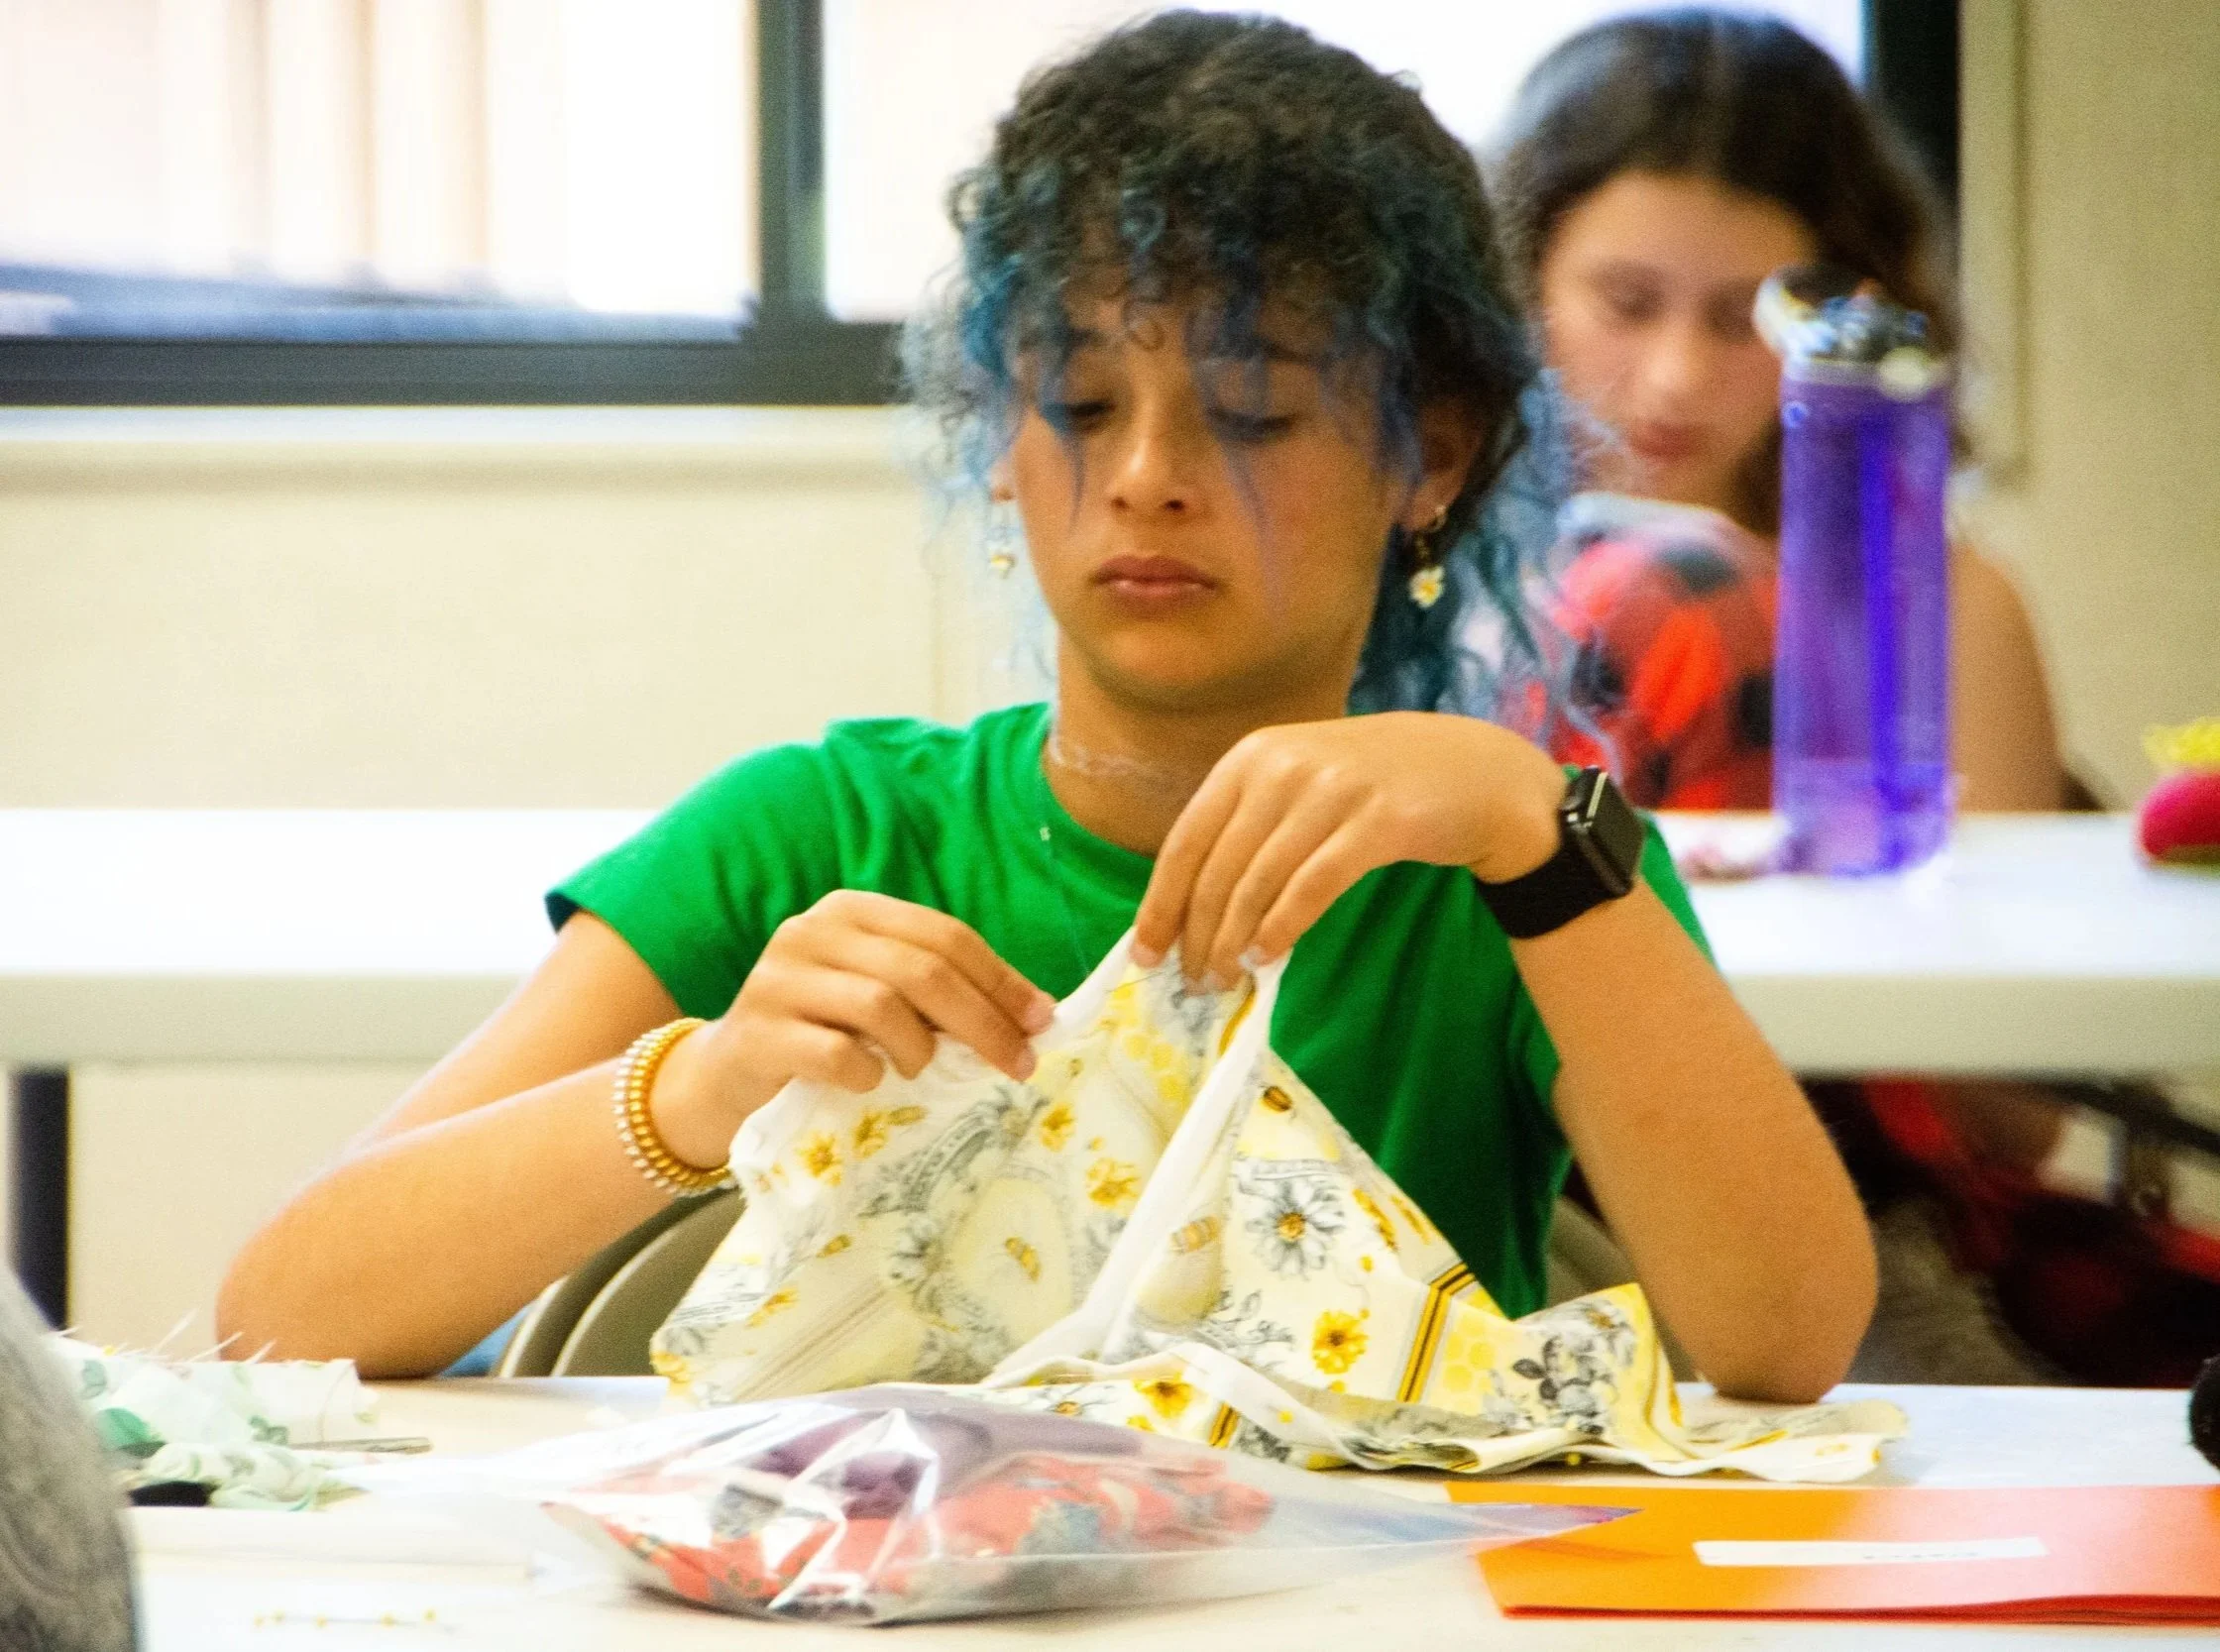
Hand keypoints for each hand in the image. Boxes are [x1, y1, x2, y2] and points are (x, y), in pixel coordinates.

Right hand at [651, 891, 1055, 1166]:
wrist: (727, 1078)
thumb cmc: (821, 1036)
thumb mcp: (879, 999)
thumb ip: (938, 994)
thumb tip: (1034, 1017)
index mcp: (853, 911)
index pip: (944, 935)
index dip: (1000, 978)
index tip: (1042, 1022)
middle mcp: (813, 931)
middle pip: (921, 969)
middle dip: (982, 1020)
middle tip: (1017, 1064)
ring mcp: (780, 979)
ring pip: (881, 1004)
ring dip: (919, 1048)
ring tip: (920, 1072)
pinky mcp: (759, 1032)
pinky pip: (836, 1052)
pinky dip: (867, 1072)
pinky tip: (869, 1082)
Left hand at [1132, 713, 1567, 985]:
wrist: (1472, 771)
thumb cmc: (1372, 788)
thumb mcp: (1298, 783)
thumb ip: (1247, 828)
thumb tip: (1186, 910)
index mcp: (1251, 757)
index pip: (1186, 840)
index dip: (1160, 903)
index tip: (1145, 954)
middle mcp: (1284, 766)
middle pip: (1218, 868)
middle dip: (1197, 934)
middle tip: (1194, 982)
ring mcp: (1333, 790)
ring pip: (1259, 882)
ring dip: (1234, 941)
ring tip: (1225, 980)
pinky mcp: (1379, 821)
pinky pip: (1314, 885)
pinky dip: (1283, 926)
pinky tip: (1268, 957)